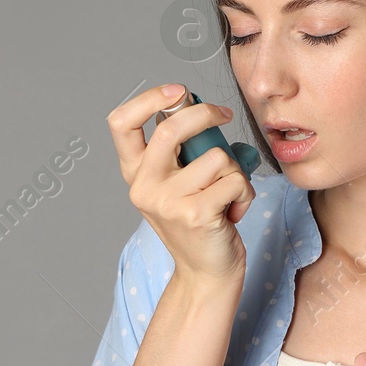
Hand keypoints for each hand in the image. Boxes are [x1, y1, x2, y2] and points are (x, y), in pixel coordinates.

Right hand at [107, 82, 255, 285]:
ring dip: (234, 171)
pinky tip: (234, 210)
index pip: (121, 123)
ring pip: (215, 157)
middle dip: (204, 114)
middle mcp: (143, 187)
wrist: (207, 273)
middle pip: (169, 129)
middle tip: (223, 114)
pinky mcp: (195, 214)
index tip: (177, 92)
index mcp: (136, 174)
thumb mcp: (178, 184)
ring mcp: (167, 202)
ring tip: (227, 194)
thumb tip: (199, 109)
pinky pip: (233, 180)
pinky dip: (244, 192)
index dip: (148, 99)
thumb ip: (180, 152)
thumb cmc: (199, 223)